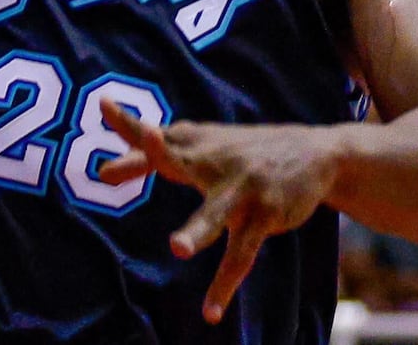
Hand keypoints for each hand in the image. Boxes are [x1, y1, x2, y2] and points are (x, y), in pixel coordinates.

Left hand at [99, 100, 338, 322]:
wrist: (316, 153)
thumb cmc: (243, 152)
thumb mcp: (204, 146)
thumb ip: (154, 158)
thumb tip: (102, 172)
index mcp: (196, 144)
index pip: (156, 134)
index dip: (129, 124)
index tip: (104, 106)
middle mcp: (214, 162)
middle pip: (178, 159)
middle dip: (157, 153)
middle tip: (129, 154)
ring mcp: (241, 189)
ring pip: (214, 214)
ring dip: (196, 232)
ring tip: (177, 248)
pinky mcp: (264, 215)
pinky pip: (240, 255)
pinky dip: (223, 285)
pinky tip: (209, 312)